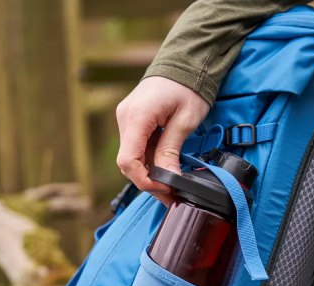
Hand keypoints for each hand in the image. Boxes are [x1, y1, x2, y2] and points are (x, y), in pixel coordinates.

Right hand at [116, 76, 209, 203]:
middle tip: (173, 195)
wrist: (184, 62)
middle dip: (150, 182)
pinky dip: (150, 161)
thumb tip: (168, 179)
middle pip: (129, 163)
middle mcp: (125, 118)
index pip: (128, 161)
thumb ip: (171, 150)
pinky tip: (166, 170)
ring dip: (151, 173)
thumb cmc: (188, 86)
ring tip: (173, 186)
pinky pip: (137, 148)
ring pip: (133, 157)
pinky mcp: (133, 121)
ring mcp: (127, 119)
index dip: (145, 180)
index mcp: (137, 117)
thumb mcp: (185, 120)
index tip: (166, 188)